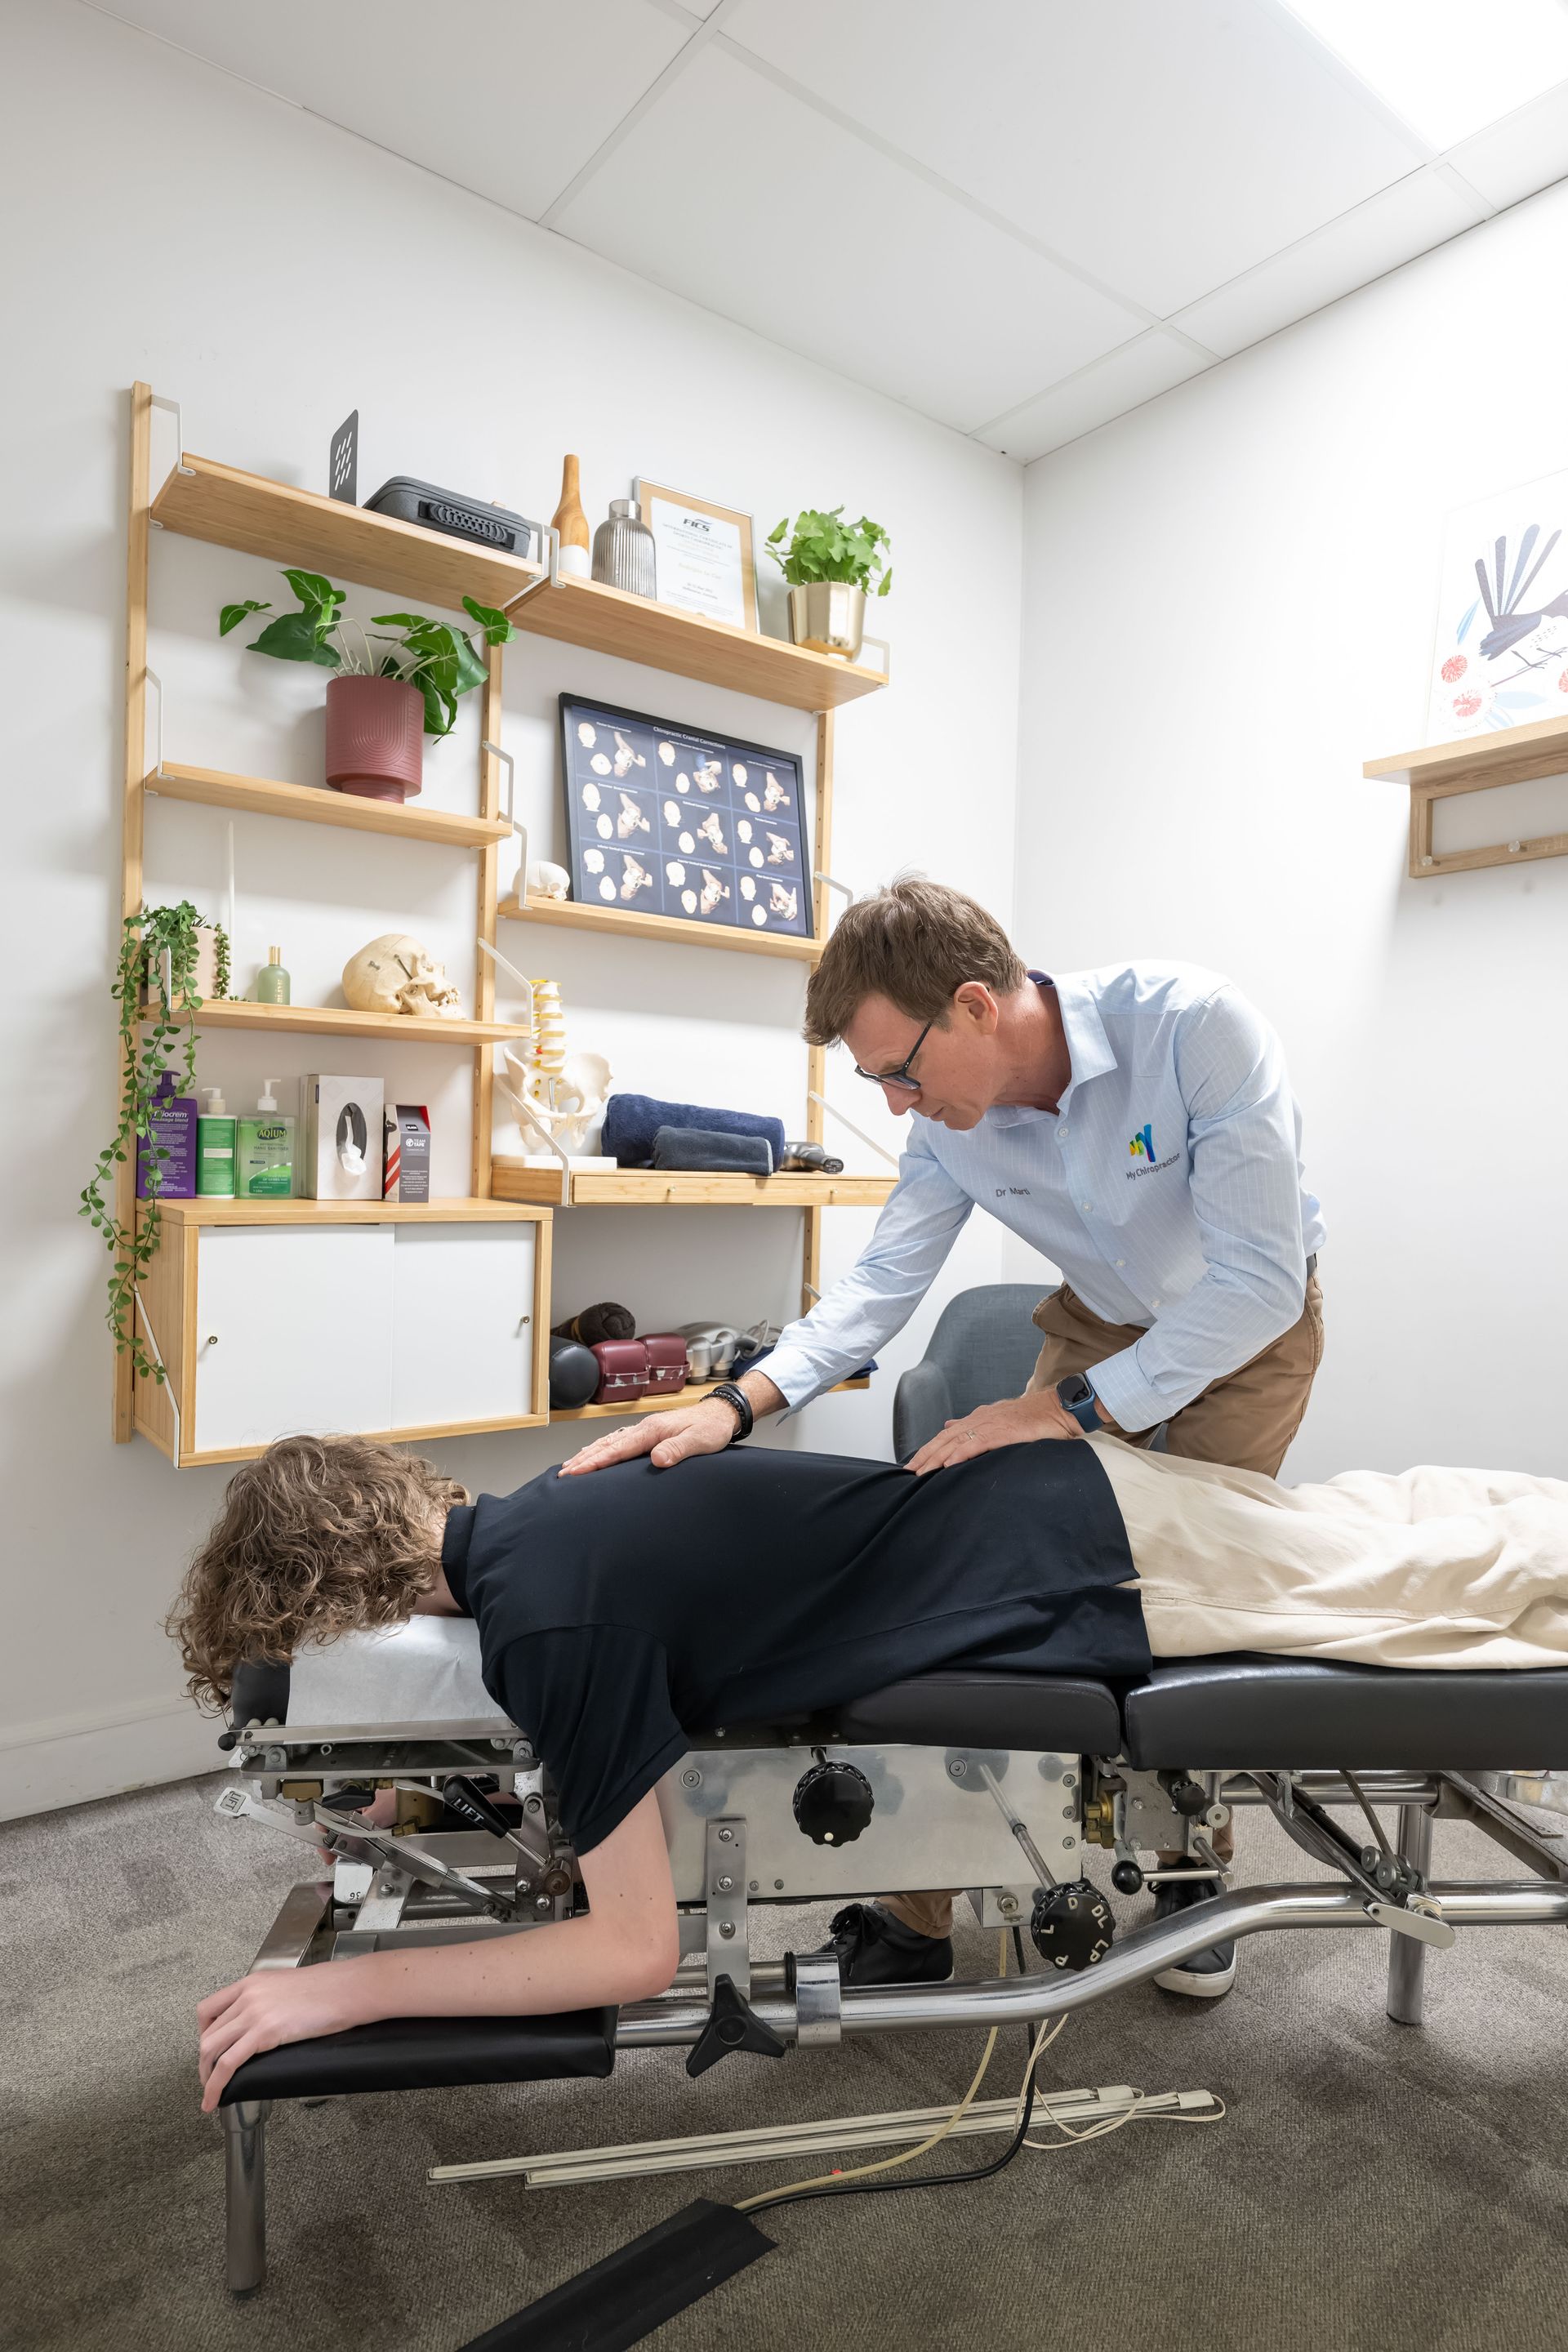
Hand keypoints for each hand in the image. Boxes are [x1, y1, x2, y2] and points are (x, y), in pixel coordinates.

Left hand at [197, 1963, 374, 2112]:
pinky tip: (214, 2100)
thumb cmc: (327, 1988)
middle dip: (204, 2061)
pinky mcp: (264, 2033)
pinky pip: (227, 2064)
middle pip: (207, 2034)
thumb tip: (262, 2020)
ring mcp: (253, 2014)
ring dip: (206, 2076)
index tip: (208, 2050)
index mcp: (250, 1983)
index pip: (208, 2009)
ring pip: (210, 2049)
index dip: (203, 2034)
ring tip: (211, 2093)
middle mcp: (246, 1996)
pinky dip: (215, 2085)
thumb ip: (266, 2000)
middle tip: (210, 2078)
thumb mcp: (285, 1986)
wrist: (346, 1989)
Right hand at [560, 1398, 742, 1477]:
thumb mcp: (700, 1441)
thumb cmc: (711, 1429)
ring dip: (588, 1454)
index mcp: (652, 1430)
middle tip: (563, 1474)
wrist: (720, 1414)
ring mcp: (644, 1430)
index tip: (577, 1472)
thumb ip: (678, 1449)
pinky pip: (617, 1441)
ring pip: (609, 1442)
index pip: (618, 1448)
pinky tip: (594, 1453)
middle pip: (606, 1444)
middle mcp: (643, 1428)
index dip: (596, 1461)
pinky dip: (601, 1448)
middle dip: (583, 1459)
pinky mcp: (648, 1433)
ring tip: (569, 1466)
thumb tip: (657, 1459)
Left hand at [906, 1387, 1081, 1475]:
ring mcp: (991, 1425)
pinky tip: (949, 1464)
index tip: (915, 1463)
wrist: (1058, 1408)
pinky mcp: (1003, 1432)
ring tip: (922, 1472)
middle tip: (909, 1471)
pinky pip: (977, 1443)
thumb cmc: (1034, 1417)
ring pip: (956, 1441)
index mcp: (979, 1418)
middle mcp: (980, 1419)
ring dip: (937, 1457)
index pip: (948, 1434)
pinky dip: (961, 1454)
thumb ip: (974, 1424)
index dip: (930, 1448)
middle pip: (946, 1438)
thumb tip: (950, 1424)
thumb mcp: (999, 1420)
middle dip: (926, 1454)